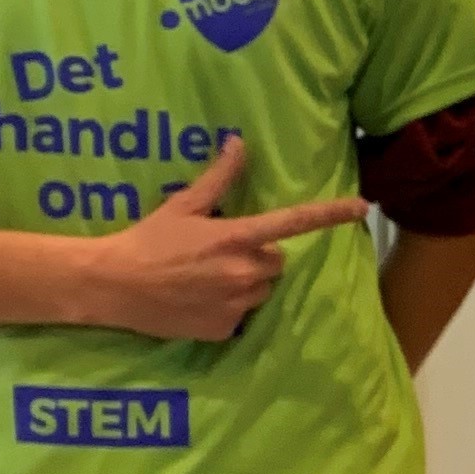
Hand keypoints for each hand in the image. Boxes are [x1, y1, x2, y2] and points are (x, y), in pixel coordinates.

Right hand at [79, 136, 365, 341]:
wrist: (113, 285)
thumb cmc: (146, 239)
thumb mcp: (182, 205)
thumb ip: (218, 177)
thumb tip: (238, 143)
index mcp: (236, 237)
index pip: (292, 222)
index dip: (329, 214)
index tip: (361, 207)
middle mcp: (244, 272)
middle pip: (276, 261)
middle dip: (258, 255)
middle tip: (221, 251)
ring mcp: (235, 304)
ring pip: (261, 291)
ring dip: (246, 282)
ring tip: (206, 276)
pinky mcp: (224, 330)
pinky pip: (241, 317)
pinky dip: (227, 309)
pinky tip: (197, 299)